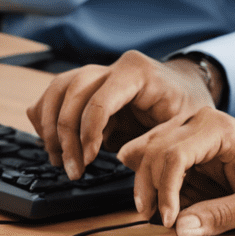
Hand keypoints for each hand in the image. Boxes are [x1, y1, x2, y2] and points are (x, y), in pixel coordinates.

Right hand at [28, 51, 216, 180]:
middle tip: (72, 168)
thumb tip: (126, 158)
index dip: (88, 132)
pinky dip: (46, 118)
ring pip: (57, 89)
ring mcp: (98, 73)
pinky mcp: (88, 86)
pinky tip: (54, 144)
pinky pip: (55, 94)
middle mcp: (113, 67)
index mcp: (138, 72)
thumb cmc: (187, 107)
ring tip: (59, 160)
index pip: (99, 98)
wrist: (186, 90)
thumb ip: (156, 139)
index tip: (89, 160)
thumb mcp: (183, 124)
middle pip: (71, 92)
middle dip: (65, 134)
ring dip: (49, 127)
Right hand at [119, 109, 234, 235]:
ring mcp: (196, 135)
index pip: (173, 153)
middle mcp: (203, 124)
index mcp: (220, 128)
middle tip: (155, 220)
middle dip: (148, 186)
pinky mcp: (194, 151)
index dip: (164, 189)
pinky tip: (156, 200)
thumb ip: (221, 216)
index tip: (168, 220)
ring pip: (150, 151)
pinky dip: (153, 180)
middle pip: (155, 149)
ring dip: (145, 182)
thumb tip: (182, 229)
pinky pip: (160, 161)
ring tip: (151, 212)